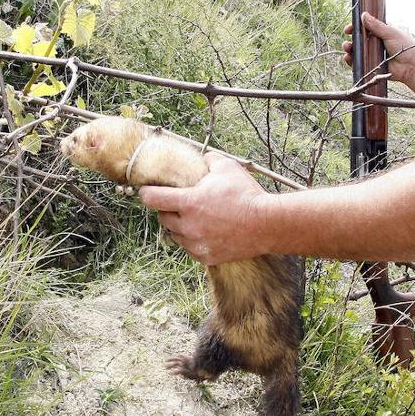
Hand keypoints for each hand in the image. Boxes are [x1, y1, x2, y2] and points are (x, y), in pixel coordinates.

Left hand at [138, 153, 268, 265]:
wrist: (267, 224)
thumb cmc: (247, 194)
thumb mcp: (227, 167)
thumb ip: (209, 160)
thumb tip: (203, 158)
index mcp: (189, 202)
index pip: (152, 199)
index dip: (147, 192)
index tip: (148, 191)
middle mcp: (188, 226)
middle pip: (162, 218)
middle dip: (168, 209)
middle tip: (178, 203)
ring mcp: (197, 244)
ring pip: (175, 235)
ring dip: (179, 226)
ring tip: (194, 218)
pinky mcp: (207, 257)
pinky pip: (190, 248)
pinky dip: (193, 241)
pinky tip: (204, 232)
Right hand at [342, 13, 414, 83]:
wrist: (411, 66)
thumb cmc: (405, 47)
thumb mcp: (390, 32)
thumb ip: (376, 25)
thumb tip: (363, 15)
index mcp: (381, 33)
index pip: (365, 28)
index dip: (356, 28)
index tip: (348, 29)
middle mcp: (376, 43)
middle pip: (359, 40)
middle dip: (351, 39)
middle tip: (347, 38)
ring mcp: (373, 54)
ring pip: (357, 51)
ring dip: (349, 49)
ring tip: (347, 48)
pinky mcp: (372, 65)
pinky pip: (359, 63)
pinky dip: (352, 61)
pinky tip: (348, 58)